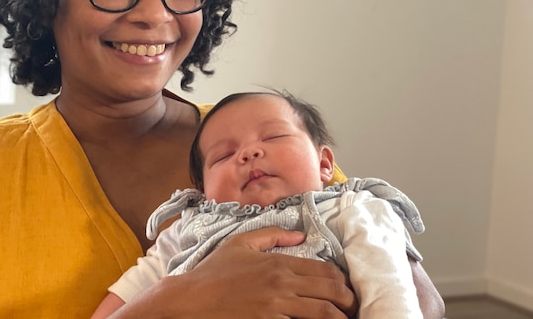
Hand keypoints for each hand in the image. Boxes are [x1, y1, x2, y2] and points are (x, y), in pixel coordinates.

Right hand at [111, 227, 356, 317]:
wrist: (192, 298)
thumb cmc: (213, 271)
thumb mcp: (240, 243)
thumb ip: (271, 234)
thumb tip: (299, 235)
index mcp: (278, 262)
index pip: (325, 270)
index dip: (343, 282)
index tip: (346, 290)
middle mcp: (282, 283)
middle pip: (331, 292)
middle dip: (349, 302)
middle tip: (353, 309)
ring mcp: (277, 305)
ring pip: (323, 312)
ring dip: (339, 317)